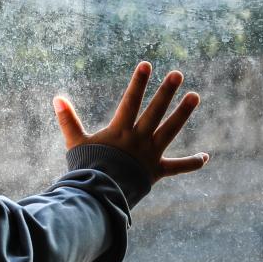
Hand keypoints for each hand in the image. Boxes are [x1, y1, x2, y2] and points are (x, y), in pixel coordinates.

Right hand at [53, 61, 209, 182]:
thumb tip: (57, 97)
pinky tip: (205, 157)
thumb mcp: (75, 143)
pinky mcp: (157, 171)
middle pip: (155, 111)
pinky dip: (191, 163)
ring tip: (195, 96)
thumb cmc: (86, 169)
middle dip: (166, 92)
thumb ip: (68, 120)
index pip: (131, 101)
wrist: (99, 197)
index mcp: (120, 131)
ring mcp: (150, 154)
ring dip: (183, 113)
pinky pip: (177, 167)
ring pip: (170, 130)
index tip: (147, 64)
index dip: (138, 82)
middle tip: (178, 74)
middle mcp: (138, 139)